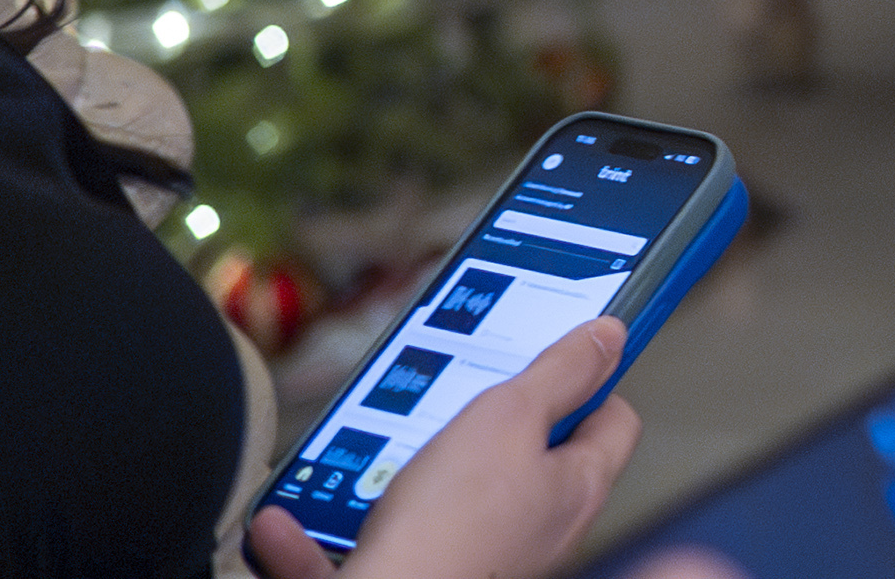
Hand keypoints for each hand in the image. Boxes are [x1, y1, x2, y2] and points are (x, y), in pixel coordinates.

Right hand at [250, 317, 641, 578]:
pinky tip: (283, 525)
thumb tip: (608, 337)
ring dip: (389, 484)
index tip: (555, 353)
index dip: (587, 381)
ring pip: (435, 510)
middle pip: (525, 462)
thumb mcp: (509, 418)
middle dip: (480, 428)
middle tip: (449, 398)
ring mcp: (481, 563)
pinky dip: (321, 544)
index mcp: (574, 491)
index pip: (611, 421)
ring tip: (360, 457)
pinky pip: (363, 560)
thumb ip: (559, 374)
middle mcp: (536, 535)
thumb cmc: (449, 530)